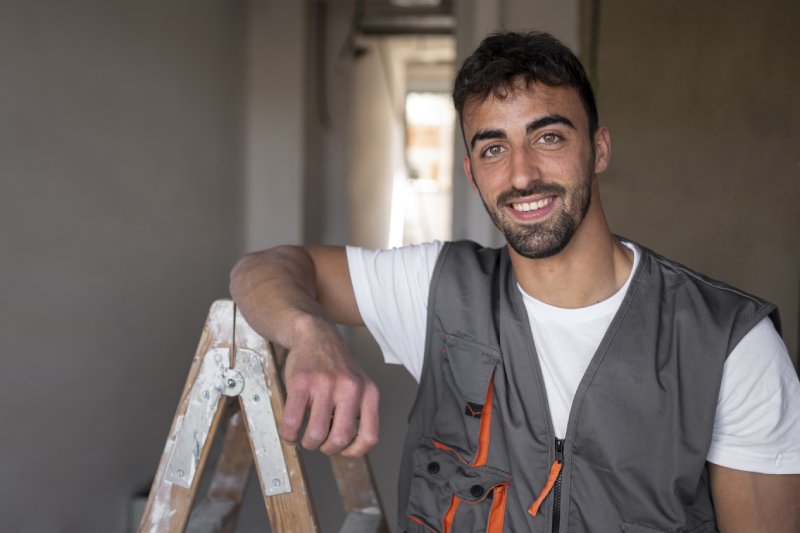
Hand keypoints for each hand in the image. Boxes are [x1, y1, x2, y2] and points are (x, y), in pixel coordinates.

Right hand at [279, 314, 379, 456]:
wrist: (315, 336)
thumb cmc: (336, 367)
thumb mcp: (359, 386)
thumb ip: (359, 411)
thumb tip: (347, 447)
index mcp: (368, 393)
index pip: (370, 437)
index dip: (354, 451)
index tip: (343, 450)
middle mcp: (350, 388)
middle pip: (340, 439)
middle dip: (326, 448)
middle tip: (320, 442)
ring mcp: (325, 385)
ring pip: (316, 434)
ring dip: (308, 443)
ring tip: (305, 437)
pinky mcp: (301, 383)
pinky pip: (292, 422)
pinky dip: (288, 434)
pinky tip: (290, 431)